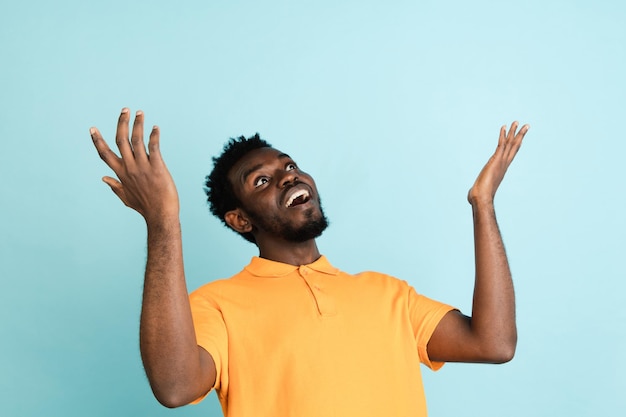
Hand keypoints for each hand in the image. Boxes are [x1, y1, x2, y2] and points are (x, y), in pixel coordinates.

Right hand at [90, 108, 178, 222]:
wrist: (160, 215)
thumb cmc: (145, 207)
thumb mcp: (126, 197)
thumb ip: (114, 186)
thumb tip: (103, 178)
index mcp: (121, 174)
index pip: (105, 154)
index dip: (98, 141)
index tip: (92, 128)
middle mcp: (129, 167)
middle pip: (120, 140)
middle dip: (121, 123)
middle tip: (124, 109)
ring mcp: (143, 167)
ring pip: (136, 140)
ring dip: (138, 124)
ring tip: (140, 112)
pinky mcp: (157, 167)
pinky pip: (153, 147)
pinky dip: (154, 136)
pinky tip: (155, 128)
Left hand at [467, 121, 529, 205]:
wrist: (482, 197)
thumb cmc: (480, 197)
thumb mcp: (480, 190)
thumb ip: (478, 190)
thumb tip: (471, 197)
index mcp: (502, 170)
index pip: (510, 155)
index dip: (515, 146)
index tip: (520, 139)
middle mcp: (504, 164)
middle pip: (515, 147)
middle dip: (520, 136)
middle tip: (526, 126)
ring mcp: (501, 162)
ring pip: (510, 143)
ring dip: (514, 132)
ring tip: (517, 121)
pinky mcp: (495, 160)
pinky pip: (501, 144)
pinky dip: (503, 135)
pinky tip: (504, 127)